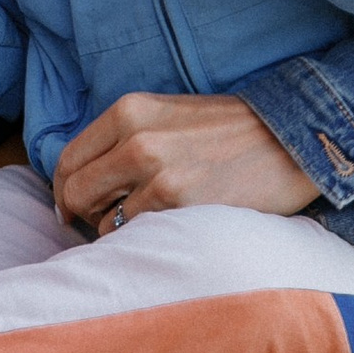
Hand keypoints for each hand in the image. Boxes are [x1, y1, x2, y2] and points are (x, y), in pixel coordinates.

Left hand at [53, 91, 319, 233]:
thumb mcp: (168, 117)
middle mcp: (137, 138)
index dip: (64, 191)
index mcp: (130, 110)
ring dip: (117, 232)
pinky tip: (167, 233)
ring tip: (149, 226)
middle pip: (77, 191)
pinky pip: (136, 237)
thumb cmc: (229, 133)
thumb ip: (124, 139)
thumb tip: (82, 183)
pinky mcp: (179, 204)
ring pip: (103, 222)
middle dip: (80, 216)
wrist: (290, 140)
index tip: (71, 209)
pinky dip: (143, 242)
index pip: (69, 159)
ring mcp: (158, 172)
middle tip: (100, 227)